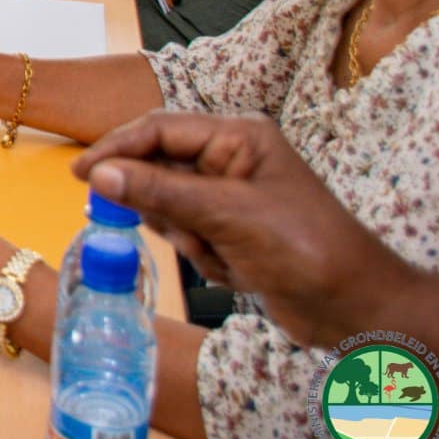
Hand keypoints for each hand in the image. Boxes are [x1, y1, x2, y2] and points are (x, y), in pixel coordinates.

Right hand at [74, 112, 402, 346]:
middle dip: (162, 206)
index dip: (117, 149)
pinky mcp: (231, 232)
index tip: (80, 174)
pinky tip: (234, 272)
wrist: (358, 309)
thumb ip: (160, 192)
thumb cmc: (304, 249)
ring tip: (220, 255)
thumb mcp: (227, 216)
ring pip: (169, 206)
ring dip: (186, 236)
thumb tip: (98, 175)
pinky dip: (202, 256)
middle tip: (164, 230)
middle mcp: (231, 160)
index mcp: (238, 137)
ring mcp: (231, 197)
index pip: (159, 129)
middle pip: (159, 168)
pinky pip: (188, 234)